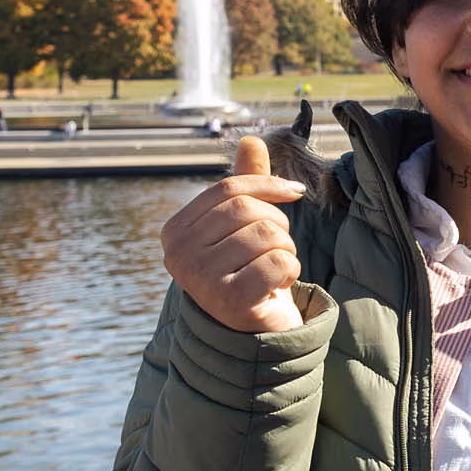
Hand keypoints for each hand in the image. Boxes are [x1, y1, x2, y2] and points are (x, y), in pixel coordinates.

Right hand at [161, 135, 309, 334]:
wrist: (253, 331)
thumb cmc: (247, 270)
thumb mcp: (244, 225)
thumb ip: (246, 185)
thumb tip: (251, 138)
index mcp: (176, 230)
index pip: (229, 188)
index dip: (268, 185)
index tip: (295, 193)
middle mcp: (179, 254)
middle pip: (247, 209)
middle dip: (278, 223)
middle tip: (279, 246)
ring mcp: (200, 279)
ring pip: (267, 235)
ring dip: (286, 249)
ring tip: (275, 268)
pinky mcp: (229, 301)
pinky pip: (278, 262)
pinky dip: (290, 271)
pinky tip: (276, 286)